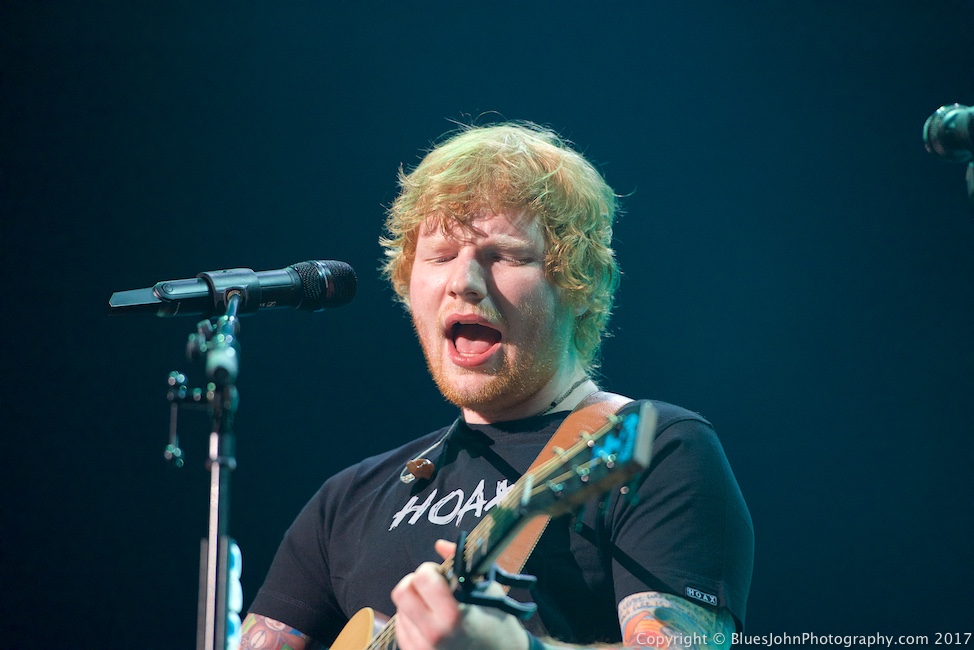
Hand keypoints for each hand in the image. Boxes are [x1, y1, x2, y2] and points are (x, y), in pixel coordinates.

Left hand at [390, 540, 530, 649]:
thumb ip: (461, 563)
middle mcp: (433, 634)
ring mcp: (423, 649)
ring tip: (435, 606)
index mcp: (453, 616)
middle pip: (401, 593)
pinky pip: (400, 628)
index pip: (421, 579)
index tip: (440, 574)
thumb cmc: (498, 624)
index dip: (429, 570)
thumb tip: (440, 545)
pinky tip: (430, 619)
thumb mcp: (487, 590)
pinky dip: (411, 618)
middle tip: (431, 586)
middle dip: (414, 582)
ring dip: (414, 602)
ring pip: (399, 609)